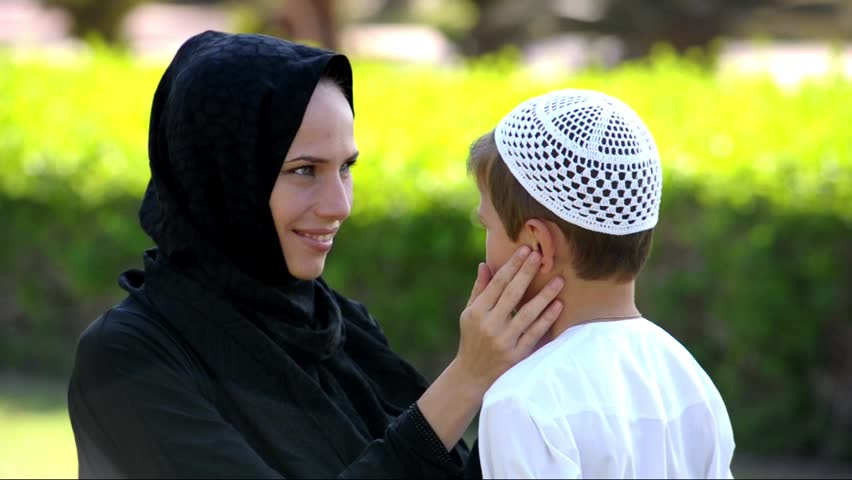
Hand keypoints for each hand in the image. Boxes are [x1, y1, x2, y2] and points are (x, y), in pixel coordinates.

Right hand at [454, 246, 563, 393]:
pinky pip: (535, 333)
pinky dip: (547, 319)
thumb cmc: (472, 338)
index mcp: (476, 312)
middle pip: (512, 295)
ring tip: (559, 280)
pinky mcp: (517, 355)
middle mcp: (489, 325)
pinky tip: (558, 305)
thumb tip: (485, 264)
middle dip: (526, 273)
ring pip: (527, 314)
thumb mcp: (469, 314)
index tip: (524, 250)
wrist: (473, 375)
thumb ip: (479, 289)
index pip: (497, 284)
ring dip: (544, 296)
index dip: (511, 266)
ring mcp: (504, 341)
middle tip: (540, 256)